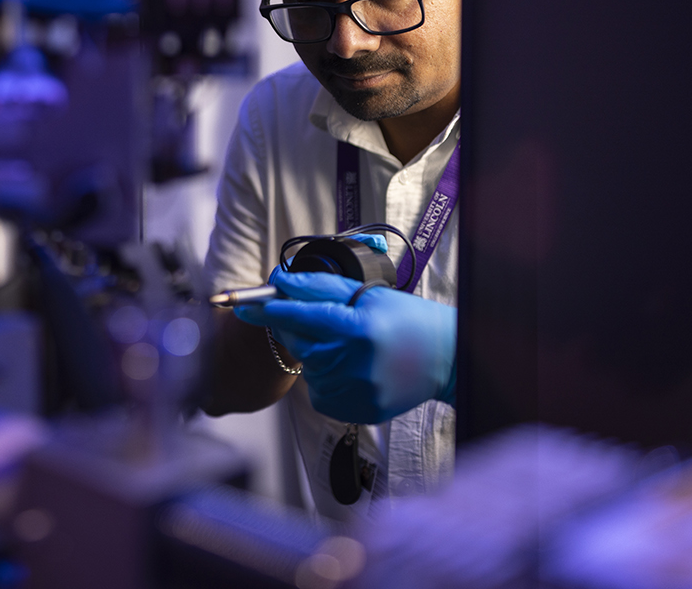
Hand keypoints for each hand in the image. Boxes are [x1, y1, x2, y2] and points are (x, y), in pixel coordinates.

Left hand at [234, 270, 455, 423]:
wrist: (448, 359)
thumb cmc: (408, 320)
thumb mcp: (367, 294)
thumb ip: (320, 287)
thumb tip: (279, 280)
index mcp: (355, 328)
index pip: (298, 316)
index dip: (269, 308)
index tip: (244, 303)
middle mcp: (351, 363)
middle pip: (297, 341)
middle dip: (294, 326)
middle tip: (318, 318)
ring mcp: (352, 392)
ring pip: (306, 367)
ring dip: (315, 352)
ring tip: (350, 345)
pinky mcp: (354, 411)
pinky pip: (318, 391)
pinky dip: (325, 377)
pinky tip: (352, 367)